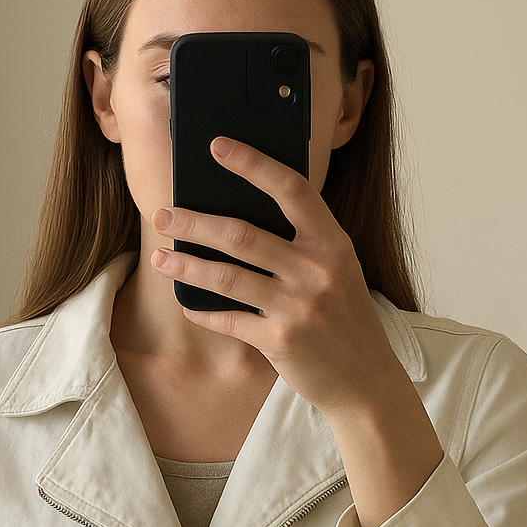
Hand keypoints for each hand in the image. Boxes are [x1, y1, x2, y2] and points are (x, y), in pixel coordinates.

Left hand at [150, 138, 442, 526]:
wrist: (365, 380)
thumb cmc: (344, 318)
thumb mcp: (337, 270)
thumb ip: (302, 242)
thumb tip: (239, 213)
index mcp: (333, 242)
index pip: (291, 188)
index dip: (252, 163)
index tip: (217, 146)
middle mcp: (317, 270)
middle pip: (242, 234)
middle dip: (195, 222)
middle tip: (164, 215)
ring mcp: (299, 306)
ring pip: (227, 277)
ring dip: (187, 265)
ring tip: (161, 257)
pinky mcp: (281, 340)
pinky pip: (230, 320)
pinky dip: (204, 312)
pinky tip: (187, 304)